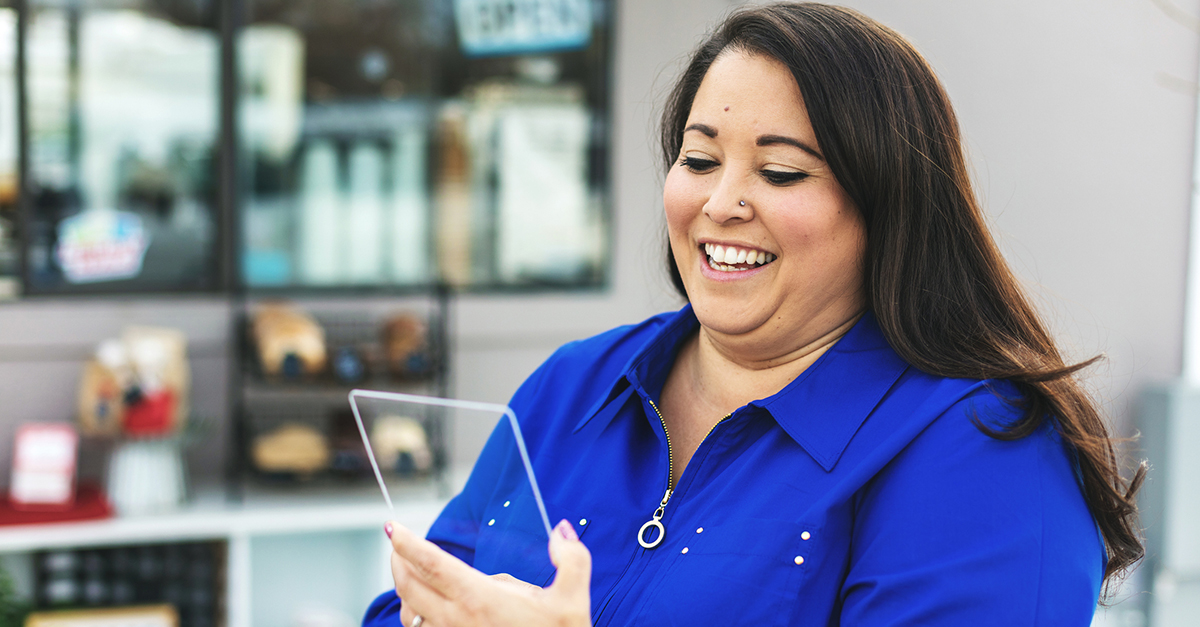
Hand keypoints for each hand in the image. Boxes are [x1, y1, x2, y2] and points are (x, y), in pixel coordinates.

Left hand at [387, 519, 591, 626]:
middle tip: (398, 543)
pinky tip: (424, 608)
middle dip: (398, 559)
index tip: (393, 527)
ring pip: (410, 613)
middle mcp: (457, 620)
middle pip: (409, 586)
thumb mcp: (572, 600)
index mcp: (480, 599)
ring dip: (405, 590)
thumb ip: (571, 559)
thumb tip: (561, 530)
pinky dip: (415, 616)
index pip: (431, 564)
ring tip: (410, 573)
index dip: (407, 543)